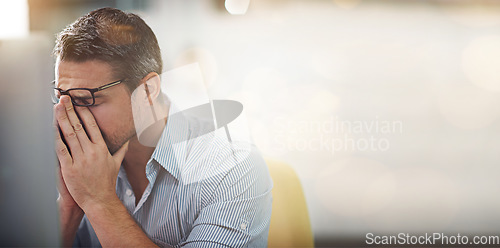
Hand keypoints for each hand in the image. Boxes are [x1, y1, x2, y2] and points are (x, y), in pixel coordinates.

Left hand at [54, 95, 128, 210]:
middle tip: (64, 98)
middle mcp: (92, 152)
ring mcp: (80, 160)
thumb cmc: (107, 182)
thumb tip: (128, 141)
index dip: (84, 113)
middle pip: (79, 127)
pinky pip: (61, 150)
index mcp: (102, 149)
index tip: (79, 103)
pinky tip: (51, 128)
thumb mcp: (116, 164)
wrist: (100, 200)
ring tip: (57, 107)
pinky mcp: (69, 168)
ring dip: (62, 119)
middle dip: (71, 111)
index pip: (92, 126)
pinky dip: (56, 138)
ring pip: (69, 135)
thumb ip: (121, 150)